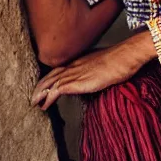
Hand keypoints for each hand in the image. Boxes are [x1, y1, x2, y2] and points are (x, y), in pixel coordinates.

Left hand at [31, 31, 156, 109]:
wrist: (126, 56)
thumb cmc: (122, 60)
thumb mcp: (106, 65)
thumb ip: (98, 71)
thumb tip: (97, 78)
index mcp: (82, 60)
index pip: (60, 68)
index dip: (50, 78)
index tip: (45, 85)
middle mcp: (76, 65)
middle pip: (52, 74)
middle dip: (41, 85)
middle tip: (34, 96)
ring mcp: (76, 72)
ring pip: (51, 82)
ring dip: (41, 93)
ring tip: (35, 103)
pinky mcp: (79, 81)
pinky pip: (58, 89)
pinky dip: (49, 97)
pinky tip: (45, 105)